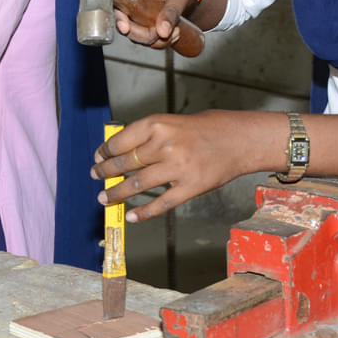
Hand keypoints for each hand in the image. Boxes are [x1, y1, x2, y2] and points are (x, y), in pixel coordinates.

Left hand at [91, 110, 276, 221]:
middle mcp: (165, 145)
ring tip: (104, 198)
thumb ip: (149, 136)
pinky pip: (160, 204)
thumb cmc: (206, 128)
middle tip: (96, 177)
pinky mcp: (190, 188)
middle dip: (106, 172)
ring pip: (137, 185)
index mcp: (158, 124)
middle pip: (125, 163)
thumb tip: (121, 152)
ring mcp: (177, 168)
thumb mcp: (173, 122)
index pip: (120, 141)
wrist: (240, 140)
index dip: (105, 152)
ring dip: (116, 194)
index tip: (98, 157)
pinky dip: (142, 213)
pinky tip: (131, 216)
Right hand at [112, 0, 197, 50]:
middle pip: (127, 25)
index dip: (120, 18)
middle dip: (145, 35)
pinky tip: (175, 34)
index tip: (125, 28)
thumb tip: (163, 32)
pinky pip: (147, 37)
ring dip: (156, 40)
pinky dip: (160, 41)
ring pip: (137, 35)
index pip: (119, 4)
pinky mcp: (146, 23)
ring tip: (176, 33)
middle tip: (164, 33)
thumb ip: (172, 11)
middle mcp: (131, 1)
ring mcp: (138, 14)